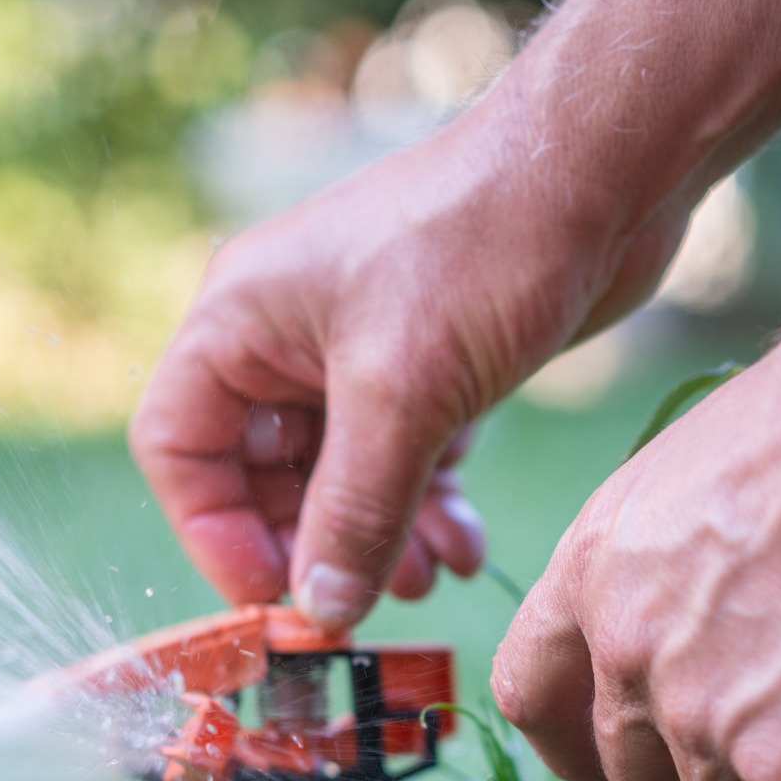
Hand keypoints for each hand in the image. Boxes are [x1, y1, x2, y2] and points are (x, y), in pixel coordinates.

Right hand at [129, 105, 690, 625]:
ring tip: (425, 580)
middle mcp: (283, 337)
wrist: (602, 170)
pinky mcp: (424, 367)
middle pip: (258, 477)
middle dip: (311, 547)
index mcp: (238, 321)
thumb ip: (354, 511)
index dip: (213, 532)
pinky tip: (464, 545)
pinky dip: (424, 509)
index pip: (177, 448)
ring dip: (375, 540)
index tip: (275, 596)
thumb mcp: (404, 396)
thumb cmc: (480, 245)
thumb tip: (321, 610)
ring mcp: (355, 352)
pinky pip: (400, 461)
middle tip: (361, 606)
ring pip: (337, 479)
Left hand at [489, 314, 780, 780]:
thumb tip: (719, 626)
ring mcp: (702, 720)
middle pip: (637, 777)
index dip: (579, 740)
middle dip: (708, 774)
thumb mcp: (702, 477)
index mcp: (591, 572)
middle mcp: (625, 653)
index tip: (629, 754)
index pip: (529, 695)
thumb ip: (678, 568)